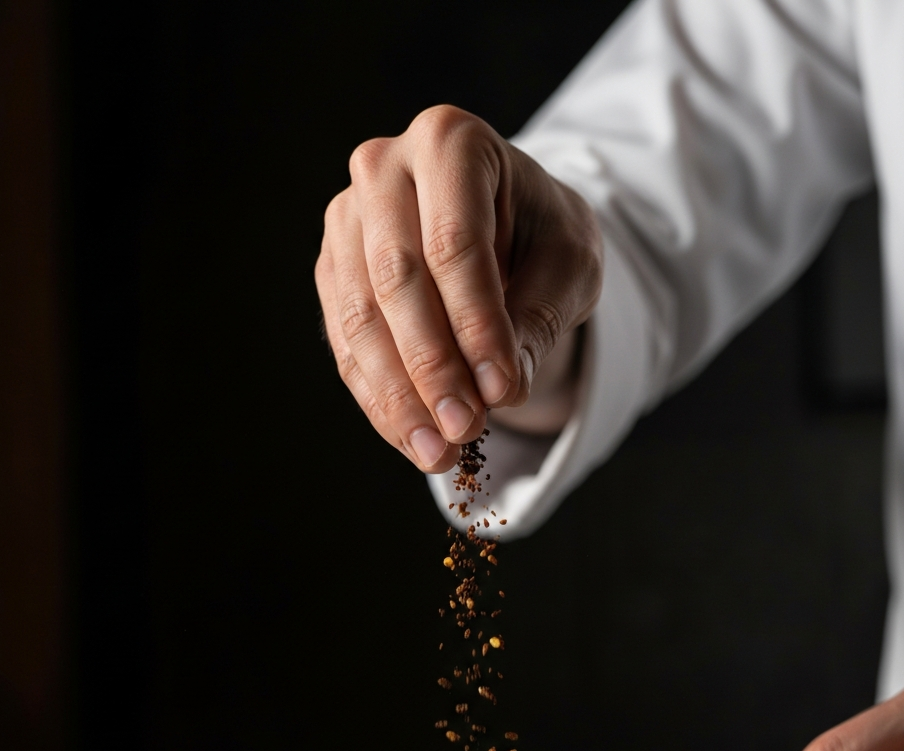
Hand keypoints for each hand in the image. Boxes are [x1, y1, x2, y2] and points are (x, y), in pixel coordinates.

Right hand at [316, 105, 602, 470]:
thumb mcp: (569, 266)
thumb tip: (500, 392)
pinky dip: (380, 399)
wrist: (509, 227)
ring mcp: (348, 221)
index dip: (477, 325)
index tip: (504, 393)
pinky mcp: (334, 271)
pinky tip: (415, 440)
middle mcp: (384, 169)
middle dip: (433, 367)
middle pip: (397, 279)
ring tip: (439, 454)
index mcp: (450, 142)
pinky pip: (347, 345)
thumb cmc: (544, 235)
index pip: (454, 243)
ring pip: (361, 319)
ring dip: (399, 396)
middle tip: (466, 430)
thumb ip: (538, 319)